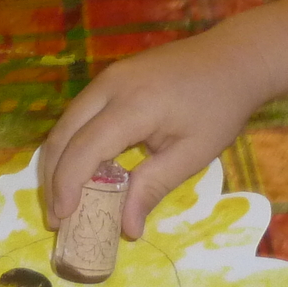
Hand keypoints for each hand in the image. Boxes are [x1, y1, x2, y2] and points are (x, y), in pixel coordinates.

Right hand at [40, 19, 287, 237]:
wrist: (235, 58)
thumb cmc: (220, 106)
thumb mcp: (193, 153)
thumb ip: (153, 186)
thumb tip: (127, 228)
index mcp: (133, 105)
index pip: (84, 149)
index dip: (67, 185)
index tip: (62, 219)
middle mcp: (110, 86)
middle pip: (63, 134)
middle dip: (53, 177)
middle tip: (57, 216)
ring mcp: (108, 77)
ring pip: (66, 121)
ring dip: (59, 160)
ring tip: (65, 199)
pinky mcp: (112, 76)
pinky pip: (80, 112)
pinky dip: (73, 143)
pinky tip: (83, 168)